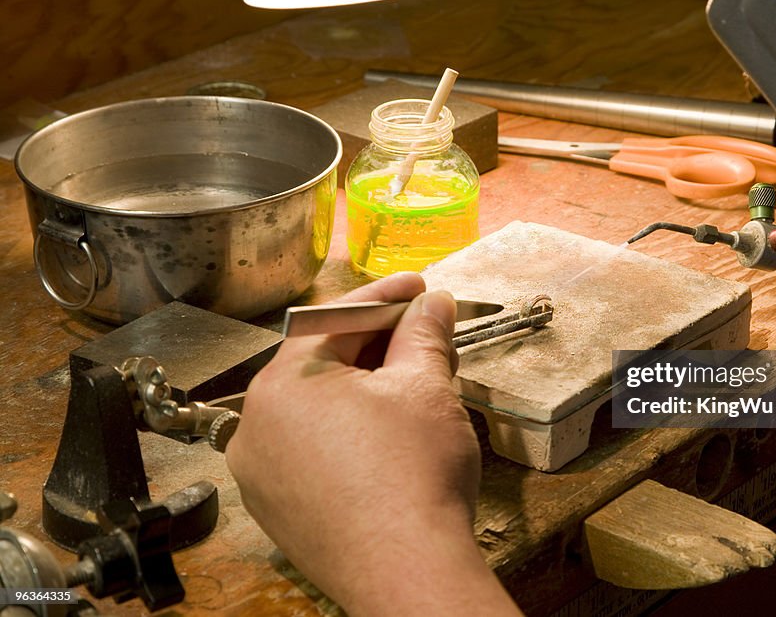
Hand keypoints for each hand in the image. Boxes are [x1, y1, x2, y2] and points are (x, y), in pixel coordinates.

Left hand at [226, 272, 520, 615]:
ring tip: (415, 382)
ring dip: (365, 387)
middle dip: (377, 344)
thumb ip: (424, 335)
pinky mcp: (280, 509)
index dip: (385, 297)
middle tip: (425, 333)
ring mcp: (262, 474)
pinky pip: (312, 449)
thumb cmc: (413, 478)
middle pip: (320, 363)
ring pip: (316, 408)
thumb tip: (432, 307)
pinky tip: (390, 432)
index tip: (418, 289)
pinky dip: (348, 430)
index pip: (335, 320)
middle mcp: (256, 427)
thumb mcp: (425, 388)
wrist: (409, 574)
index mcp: (281, 385)